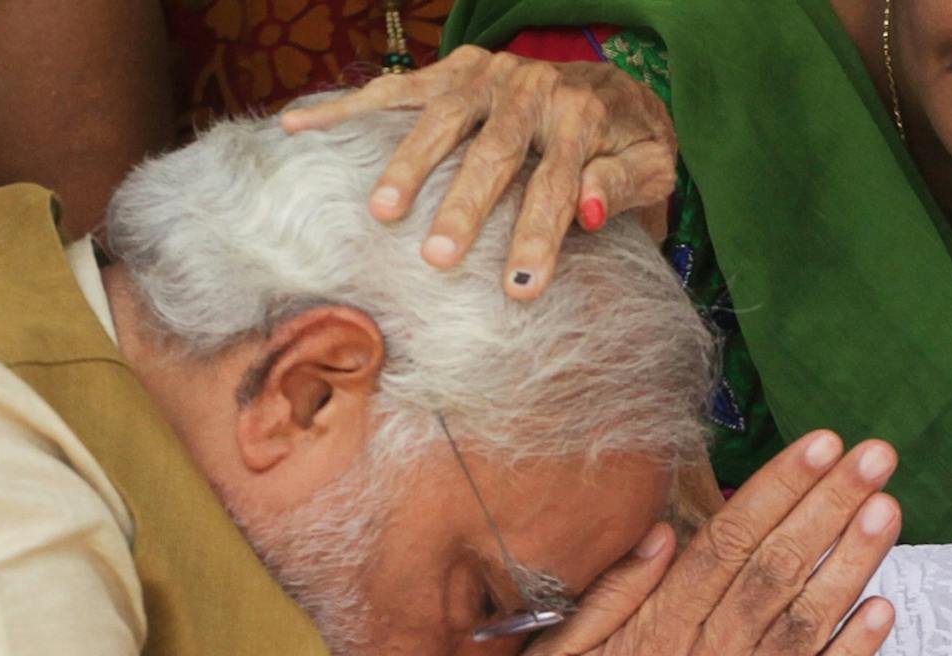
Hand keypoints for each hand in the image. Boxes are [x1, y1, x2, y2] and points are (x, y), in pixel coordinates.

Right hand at [281, 45, 676, 297]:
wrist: (611, 82)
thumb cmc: (627, 143)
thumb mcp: (652, 166)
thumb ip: (623, 187)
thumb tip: (585, 210)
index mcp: (582, 117)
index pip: (557, 185)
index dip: (539, 237)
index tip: (518, 288)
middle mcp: (532, 88)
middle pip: (492, 154)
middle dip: (464, 208)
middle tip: (438, 258)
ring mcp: (487, 76)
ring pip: (441, 119)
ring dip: (408, 165)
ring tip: (383, 213)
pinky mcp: (453, 71)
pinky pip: (395, 89)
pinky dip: (345, 108)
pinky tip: (298, 128)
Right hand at [480, 429, 899, 655]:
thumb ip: (608, 600)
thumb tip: (662, 535)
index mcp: (655, 632)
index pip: (729, 541)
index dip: (779, 489)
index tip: (819, 446)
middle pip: (780, 568)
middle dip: (830, 505)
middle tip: (874, 456)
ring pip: (807, 622)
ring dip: (853, 561)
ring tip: (887, 508)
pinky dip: (852, 654)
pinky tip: (884, 610)